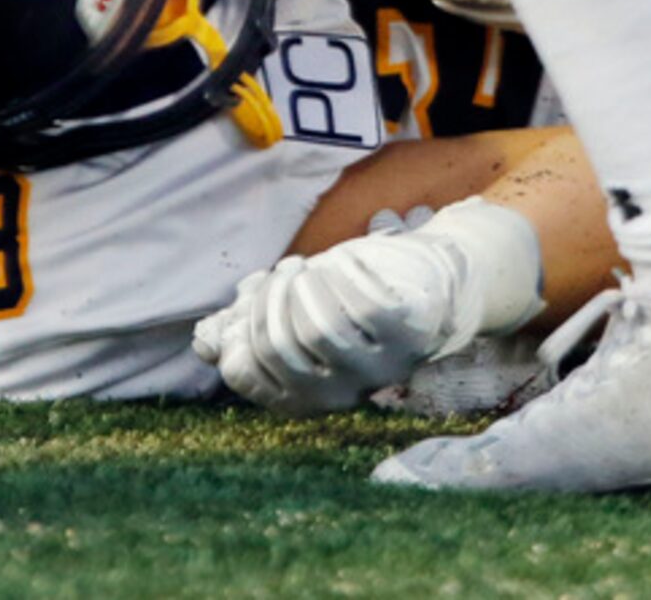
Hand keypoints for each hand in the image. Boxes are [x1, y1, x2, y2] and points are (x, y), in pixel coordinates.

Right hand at [192, 201, 542, 412]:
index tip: (249, 299)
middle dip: (268, 304)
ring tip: (307, 267)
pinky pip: (353, 304)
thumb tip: (205, 343)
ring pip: (311, 329)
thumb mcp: (307, 308)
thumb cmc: (368, 290)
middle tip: (282, 274)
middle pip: (278, 349)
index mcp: (317, 390)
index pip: (249, 376)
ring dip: (299, 289)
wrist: (445, 275)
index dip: (236, 333)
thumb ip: (259, 322)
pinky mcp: (407, 330)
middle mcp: (348, 387)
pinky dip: (336, 275)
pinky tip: (337, 261)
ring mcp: (379, 362)